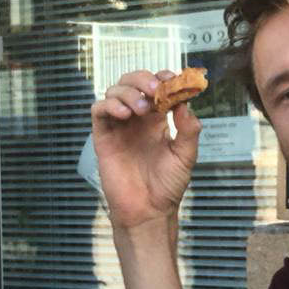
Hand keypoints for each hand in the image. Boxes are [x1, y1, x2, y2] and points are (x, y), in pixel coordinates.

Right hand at [90, 69, 200, 231]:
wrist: (148, 210)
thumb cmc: (168, 186)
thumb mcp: (186, 156)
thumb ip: (189, 130)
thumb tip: (185, 103)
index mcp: (158, 119)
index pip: (156, 87)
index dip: (162, 77)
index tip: (171, 78)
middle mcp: (137, 119)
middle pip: (133, 82)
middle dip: (143, 79)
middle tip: (154, 90)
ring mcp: (119, 126)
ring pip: (115, 91)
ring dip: (128, 91)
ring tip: (140, 108)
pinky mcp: (103, 136)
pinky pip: (99, 110)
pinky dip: (109, 105)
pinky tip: (124, 114)